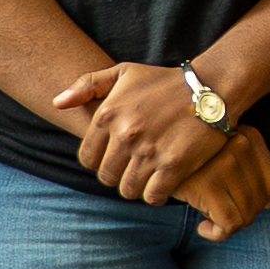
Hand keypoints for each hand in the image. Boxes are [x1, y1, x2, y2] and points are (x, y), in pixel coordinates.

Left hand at [50, 62, 233, 205]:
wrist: (212, 88)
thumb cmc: (165, 81)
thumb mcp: (124, 72)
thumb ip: (87, 85)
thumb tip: (57, 103)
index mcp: (108, 115)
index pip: (87, 159)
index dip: (100, 161)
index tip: (117, 157)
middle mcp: (125, 134)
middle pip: (107, 177)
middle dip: (119, 175)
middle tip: (135, 166)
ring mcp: (148, 152)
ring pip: (129, 190)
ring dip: (138, 186)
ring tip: (150, 174)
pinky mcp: (173, 166)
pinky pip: (153, 196)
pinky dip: (157, 194)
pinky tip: (165, 182)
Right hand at [172, 125, 269, 240]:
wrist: (148, 148)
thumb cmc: (188, 155)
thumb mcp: (222, 152)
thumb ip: (250, 172)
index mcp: (250, 137)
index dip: (261, 204)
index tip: (238, 205)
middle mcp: (241, 147)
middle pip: (261, 204)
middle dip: (241, 216)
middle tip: (219, 214)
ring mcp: (225, 164)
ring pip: (246, 216)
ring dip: (228, 226)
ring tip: (209, 219)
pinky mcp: (207, 184)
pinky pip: (228, 225)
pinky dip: (216, 234)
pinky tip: (201, 226)